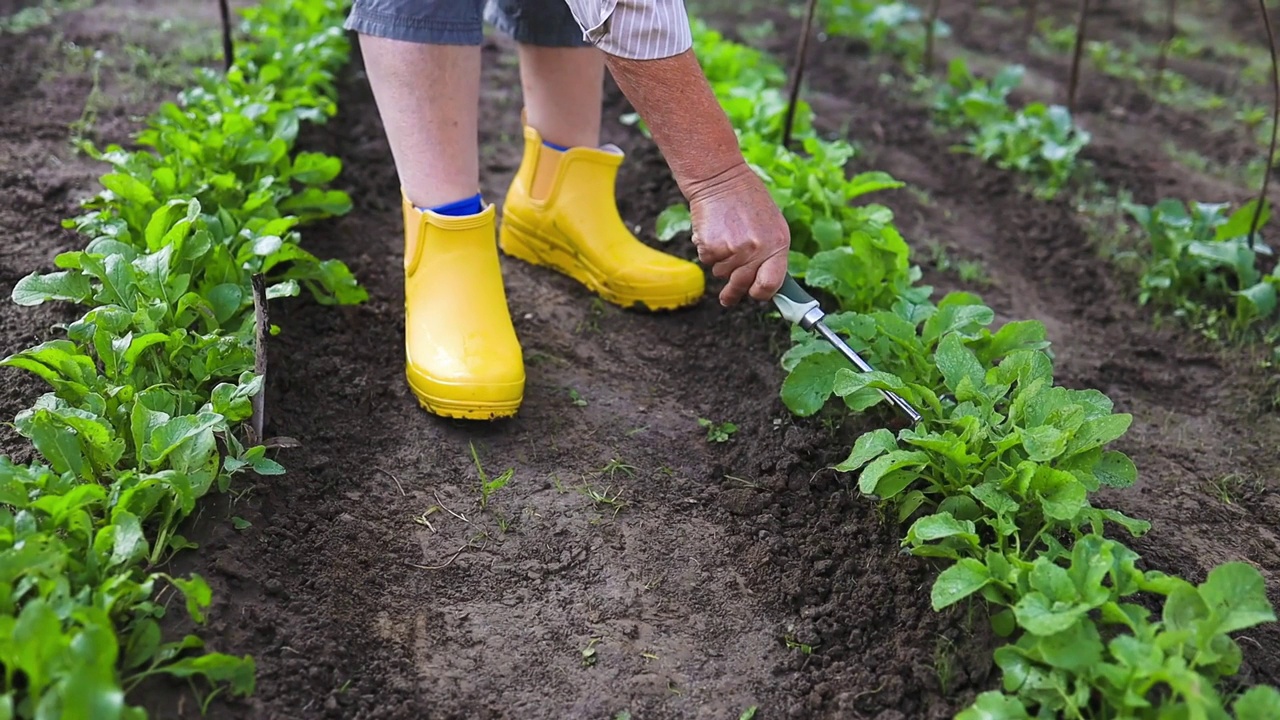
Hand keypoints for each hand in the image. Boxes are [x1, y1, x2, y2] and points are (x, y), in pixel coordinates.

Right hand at [687, 162, 790, 306]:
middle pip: (742, 284)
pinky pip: (707, 260)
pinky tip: (712, 231)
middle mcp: (758, 250)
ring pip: (722, 273)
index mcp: (778, 244)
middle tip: (728, 297)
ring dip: (719, 263)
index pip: (772, 283)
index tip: (754, 295)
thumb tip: (765, 281)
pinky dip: (706, 250)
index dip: (761, 294)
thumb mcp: (771, 223)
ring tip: (723, 238)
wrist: (719, 177)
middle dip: (733, 291)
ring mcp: (734, 250)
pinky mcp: (712, 247)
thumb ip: (770, 252)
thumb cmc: (746, 199)